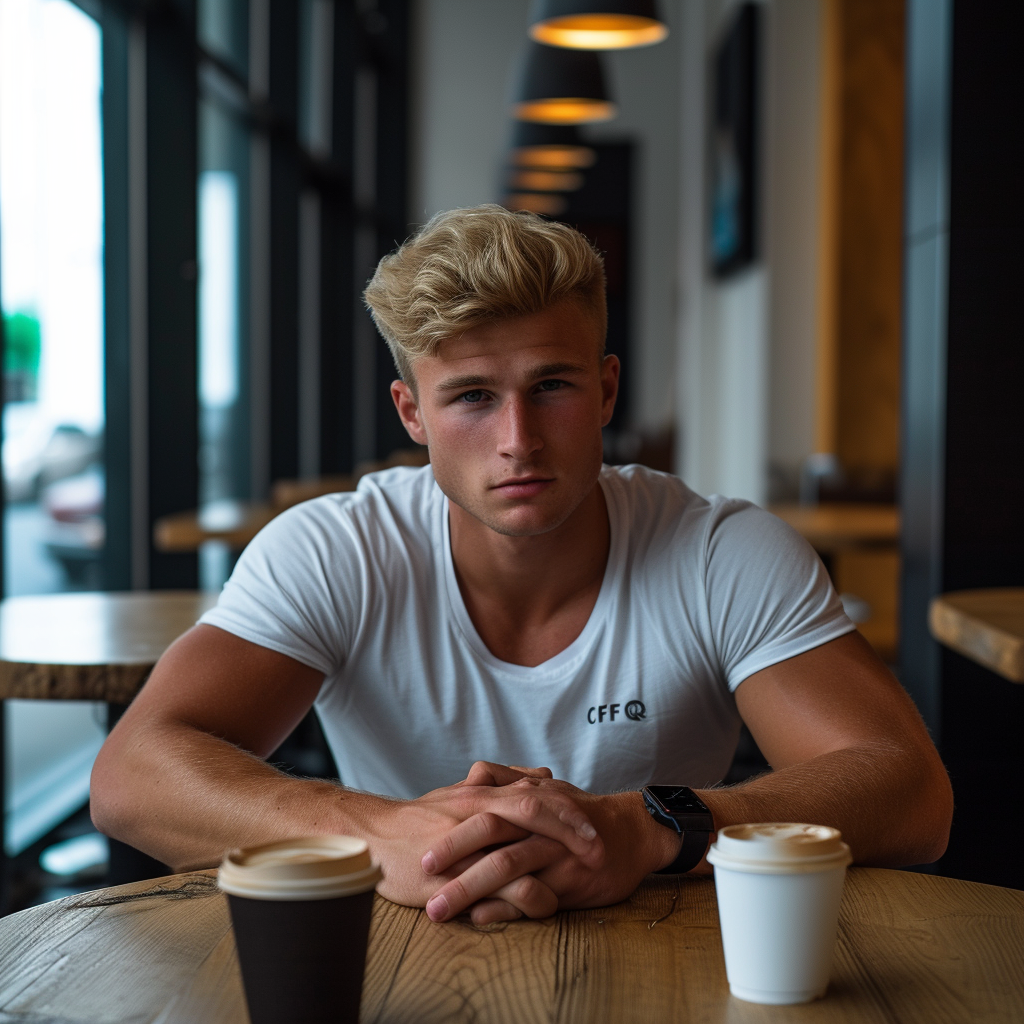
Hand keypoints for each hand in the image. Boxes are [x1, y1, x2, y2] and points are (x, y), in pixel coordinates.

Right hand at [369, 769, 602, 920]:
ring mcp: (467, 843)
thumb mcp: (462, 794)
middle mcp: (478, 810)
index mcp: (483, 792)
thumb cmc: (421, 820)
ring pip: (520, 846)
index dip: (568, 808)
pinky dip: (527, 896)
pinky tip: (546, 905)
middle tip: (600, 847)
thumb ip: (503, 784)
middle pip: (535, 810)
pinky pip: (498, 886)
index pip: (535, 793)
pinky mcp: (455, 876)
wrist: (374, 838)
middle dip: (572, 828)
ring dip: (556, 862)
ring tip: (585, 875)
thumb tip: (541, 775)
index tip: (597, 822)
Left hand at [421, 775, 673, 923]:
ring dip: (468, 888)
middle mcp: (538, 820)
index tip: (414, 844)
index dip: (448, 824)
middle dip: (452, 851)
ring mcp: (554, 849)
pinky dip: (505, 908)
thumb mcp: (543, 790)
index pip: (480, 806)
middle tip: (419, 871)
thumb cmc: (581, 814)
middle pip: (489, 830)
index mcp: (526, 797)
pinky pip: (534, 895)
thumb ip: (508, 781)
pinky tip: (481, 920)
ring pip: (507, 864)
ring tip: (437, 909)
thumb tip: (475, 774)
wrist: (634, 832)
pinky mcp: (570, 878)